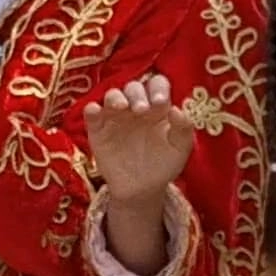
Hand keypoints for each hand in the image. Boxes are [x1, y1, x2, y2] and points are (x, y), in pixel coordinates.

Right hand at [84, 76, 192, 205]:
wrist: (143, 190)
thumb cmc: (164, 164)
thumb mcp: (180, 149)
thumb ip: (183, 129)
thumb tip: (178, 110)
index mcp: (157, 106)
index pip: (157, 85)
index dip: (158, 88)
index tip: (160, 102)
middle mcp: (135, 106)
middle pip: (134, 87)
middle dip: (137, 94)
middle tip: (142, 110)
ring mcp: (115, 116)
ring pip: (112, 95)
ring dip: (115, 97)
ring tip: (121, 107)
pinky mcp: (98, 130)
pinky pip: (92, 114)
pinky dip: (91, 110)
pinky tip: (94, 111)